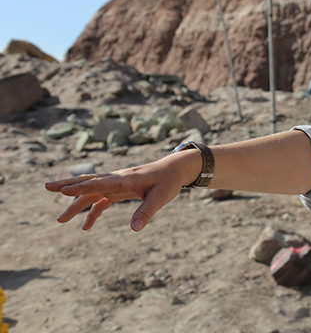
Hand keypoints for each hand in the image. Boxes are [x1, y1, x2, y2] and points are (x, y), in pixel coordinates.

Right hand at [45, 152, 198, 231]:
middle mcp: (117, 179)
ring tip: (61, 220)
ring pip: (92, 192)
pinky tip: (85, 227)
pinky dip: (93, 211)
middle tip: (47, 187)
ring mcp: (117, 184)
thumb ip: (146, 212)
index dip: (80, 187)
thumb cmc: (169, 182)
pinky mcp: (120, 190)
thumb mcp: (161, 197)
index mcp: (126, 179)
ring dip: (76, 204)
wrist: (176, 169)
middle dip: (67, 185)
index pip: (99, 183)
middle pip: (88, 181)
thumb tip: (134, 229)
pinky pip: (102, 200)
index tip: (62, 190)